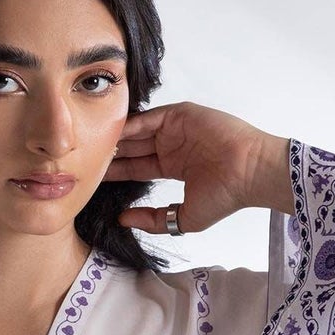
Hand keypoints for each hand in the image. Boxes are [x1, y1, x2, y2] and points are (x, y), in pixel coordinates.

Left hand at [109, 103, 289, 232]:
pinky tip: (110, 134)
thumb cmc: (226, 196)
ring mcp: (176, 129)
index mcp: (175, 166)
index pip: (136, 167)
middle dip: (110, 154)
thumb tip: (122, 219)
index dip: (116, 172)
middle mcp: (173, 146)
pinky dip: (129, 125)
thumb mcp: (183, 217)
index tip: (93, 179)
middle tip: (84, 160)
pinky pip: (148, 119)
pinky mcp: (180, 114)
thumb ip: (153, 219)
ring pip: (137, 132)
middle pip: (132, 148)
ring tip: (92, 147)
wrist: (250, 173)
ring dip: (116, 139)